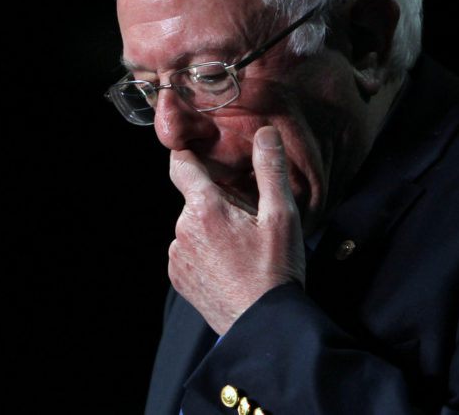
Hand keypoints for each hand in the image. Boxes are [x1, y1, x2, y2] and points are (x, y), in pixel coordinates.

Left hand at [167, 126, 305, 334]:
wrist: (263, 325)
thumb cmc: (275, 271)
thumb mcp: (282, 216)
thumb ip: (271, 169)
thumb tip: (265, 133)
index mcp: (205, 208)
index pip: (181, 165)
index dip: (188, 153)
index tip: (197, 148)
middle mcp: (182, 229)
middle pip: (194, 199)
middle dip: (216, 201)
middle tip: (248, 220)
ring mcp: (177, 256)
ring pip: (192, 227)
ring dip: (211, 229)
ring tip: (242, 249)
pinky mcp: (178, 278)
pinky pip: (188, 253)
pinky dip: (205, 253)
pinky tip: (230, 266)